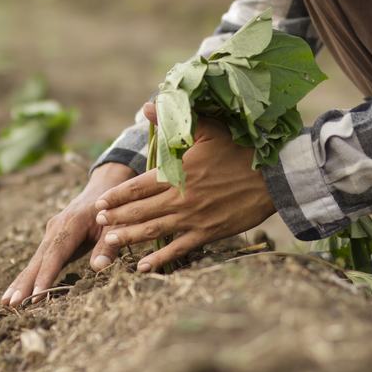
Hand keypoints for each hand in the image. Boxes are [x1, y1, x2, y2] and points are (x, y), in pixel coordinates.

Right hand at [2, 162, 135, 305]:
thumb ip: (108, 246)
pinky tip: (17, 292)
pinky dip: (28, 277)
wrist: (103, 188)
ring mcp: (51, 235)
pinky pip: (38, 262)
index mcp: (70, 224)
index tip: (36, 295)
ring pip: (34, 262)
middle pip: (38, 260)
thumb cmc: (113, 209)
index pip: (55, 254)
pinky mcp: (52, 241)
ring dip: (21, 282)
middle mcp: (55, 229)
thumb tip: (99, 268)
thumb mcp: (116, 225)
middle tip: (11, 304)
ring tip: (6, 302)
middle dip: (25, 283)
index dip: (46, 276)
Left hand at [93, 103, 275, 272]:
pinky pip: (178, 249)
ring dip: (129, 238)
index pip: (138, 187)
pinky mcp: (207, 233)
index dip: (117, 196)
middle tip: (98, 223)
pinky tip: (143, 267)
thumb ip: (174, 122)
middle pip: (140, 211)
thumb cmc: (240, 151)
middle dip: (117, 218)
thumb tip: (147, 105)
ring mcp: (193, 218)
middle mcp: (181, 198)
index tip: (100, 203)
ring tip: (110, 244)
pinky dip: (160, 259)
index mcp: (178, 172)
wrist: (272, 178)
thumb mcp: (208, 129)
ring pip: (153, 231)